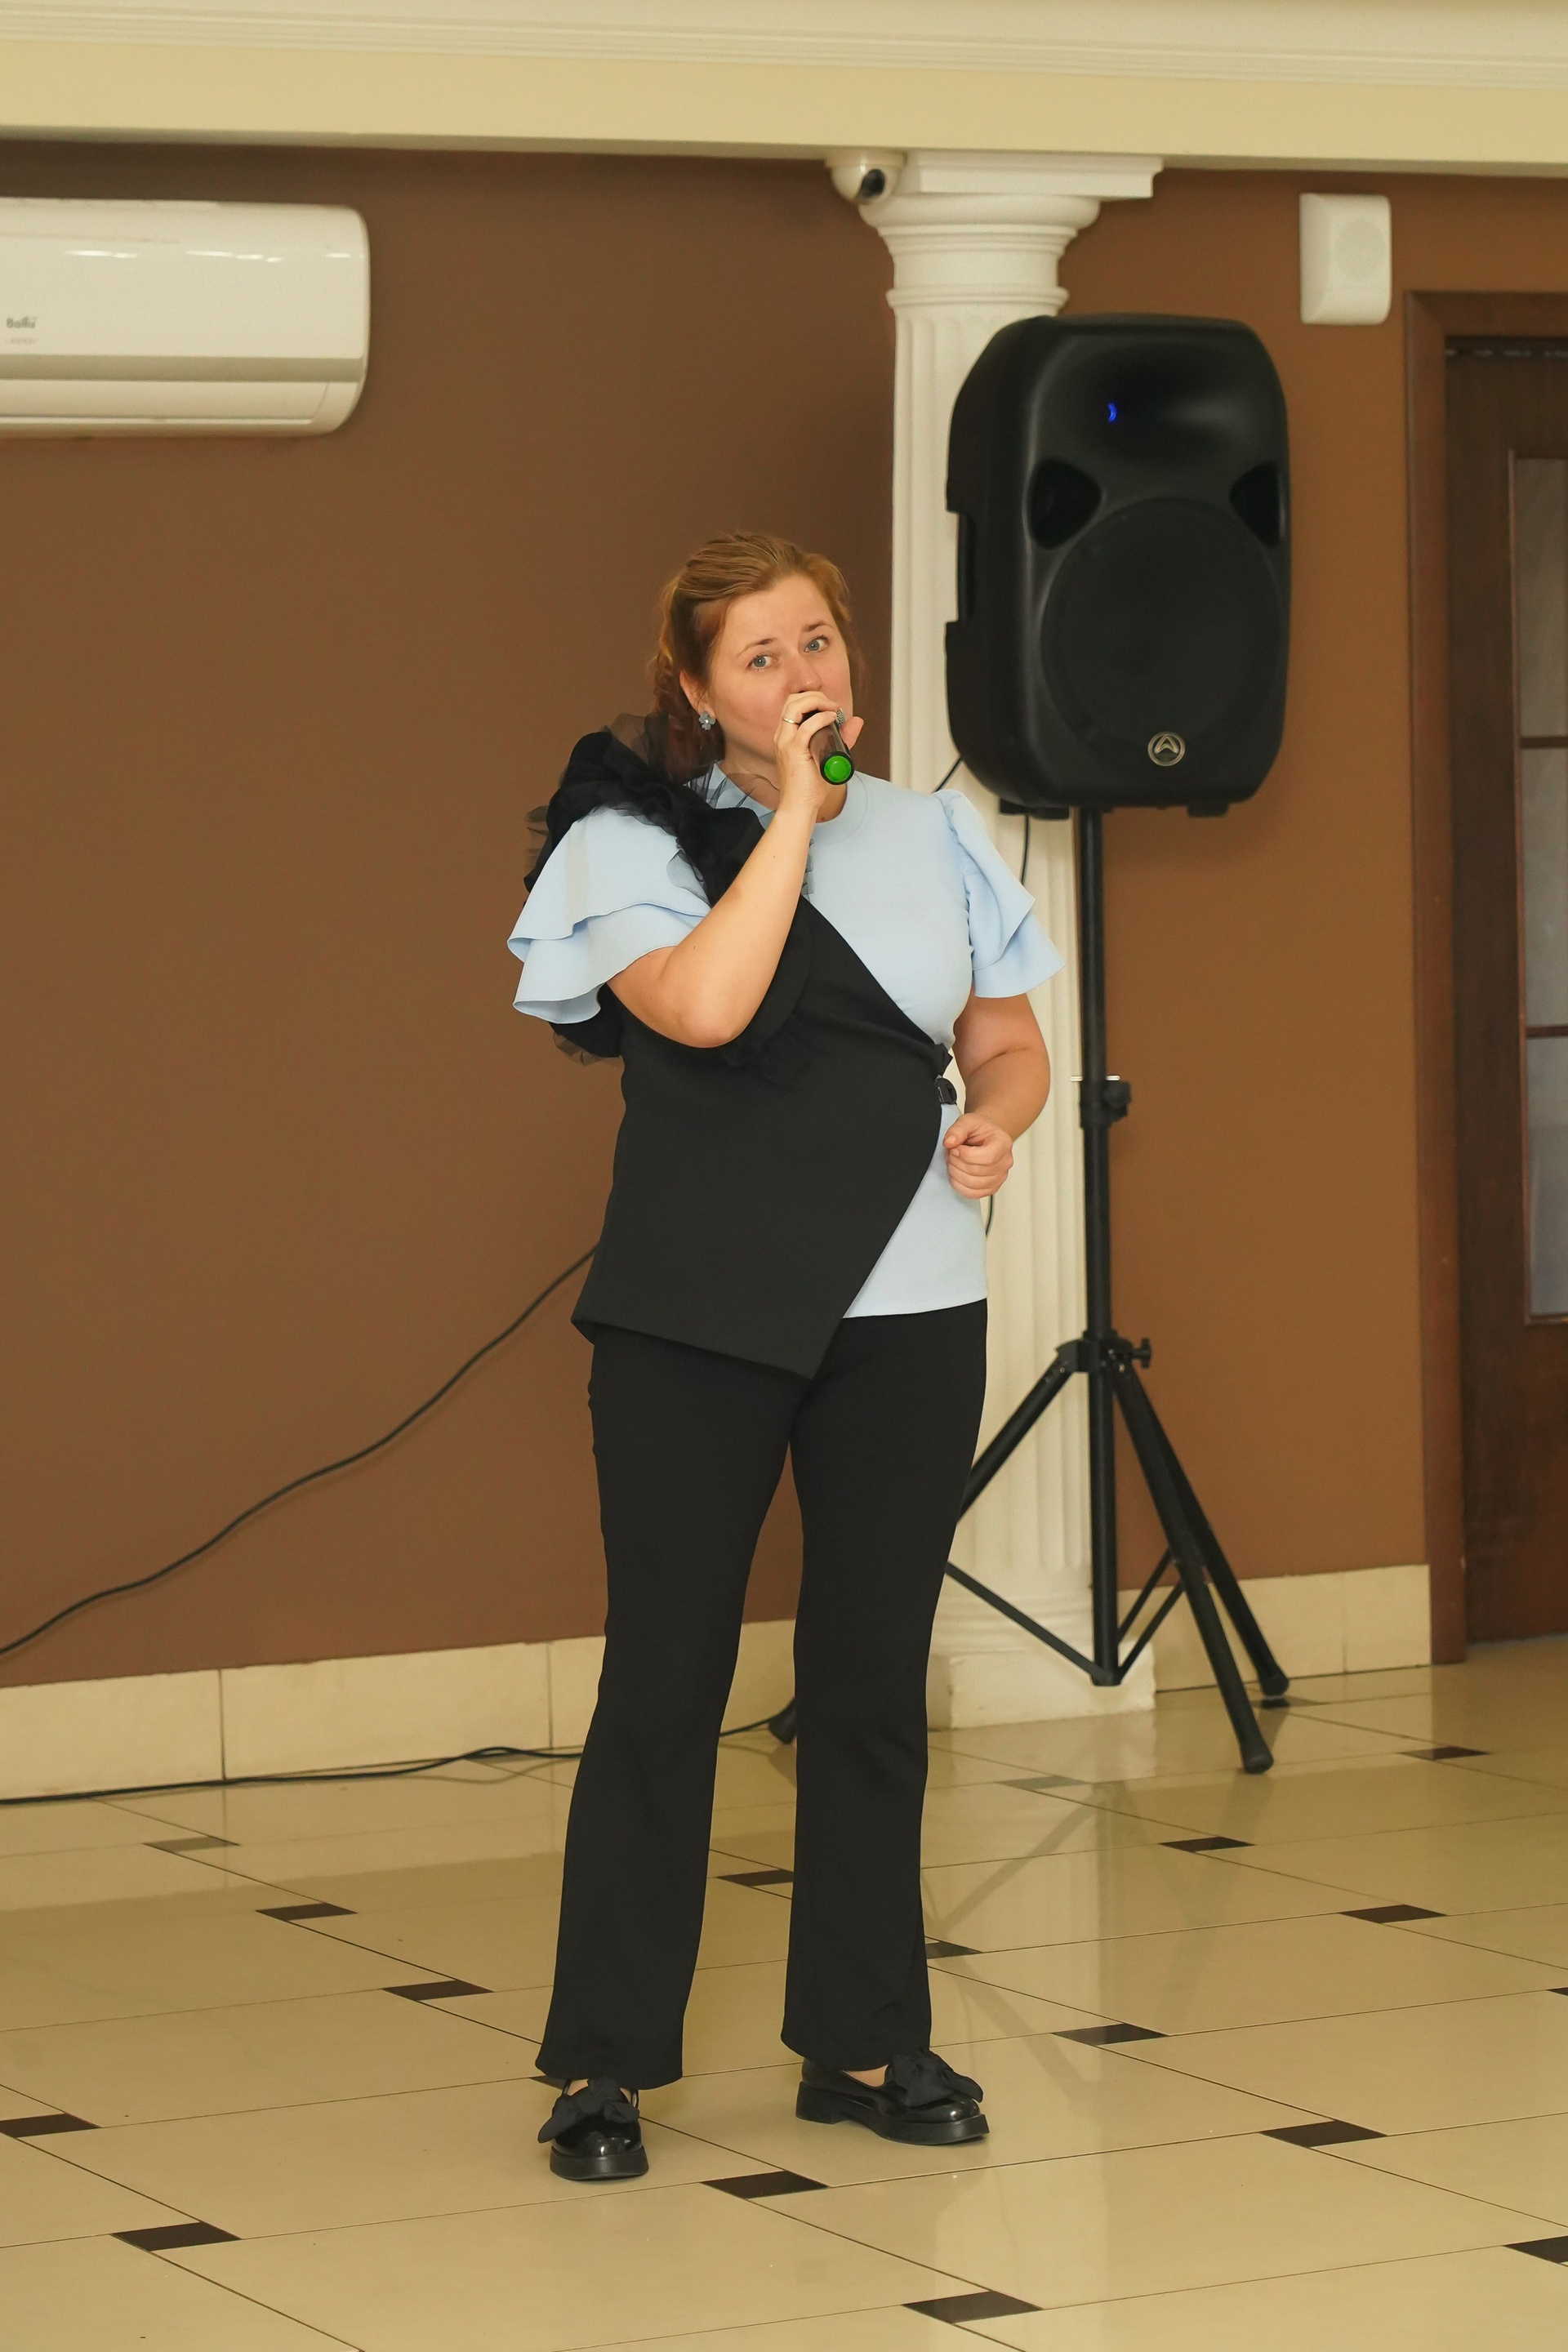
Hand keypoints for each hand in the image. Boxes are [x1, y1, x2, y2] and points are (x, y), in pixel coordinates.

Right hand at [773, 690, 864, 816]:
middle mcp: (782, 735)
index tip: (831, 707)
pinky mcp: (794, 751)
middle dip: (815, 696)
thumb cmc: (809, 786)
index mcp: (786, 735)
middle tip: (833, 705)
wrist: (799, 806)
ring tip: (833, 709)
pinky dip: (821, 718)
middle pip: (792, 700)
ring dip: (817, 701)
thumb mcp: (827, 755)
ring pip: (794, 707)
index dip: (812, 698)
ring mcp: (786, 743)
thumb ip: (842, 738)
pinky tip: (832, 718)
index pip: (793, 704)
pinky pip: (806, 727)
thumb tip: (857, 721)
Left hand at [943, 1112, 1014, 1198]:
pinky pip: (973, 1194)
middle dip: (957, 1163)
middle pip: (977, 1172)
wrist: (986, 1136)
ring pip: (973, 1184)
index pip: (986, 1157)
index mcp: (1003, 1144)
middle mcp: (1005, 1162)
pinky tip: (956, 1174)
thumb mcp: (968, 1121)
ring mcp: (1000, 1177)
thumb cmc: (980, 1130)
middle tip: (952, 1153)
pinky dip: (960, 1186)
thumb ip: (958, 1129)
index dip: (964, 1155)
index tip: (955, 1147)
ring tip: (954, 1162)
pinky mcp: (992, 1188)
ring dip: (956, 1174)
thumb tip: (949, 1142)